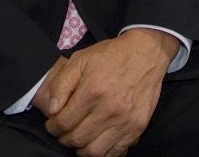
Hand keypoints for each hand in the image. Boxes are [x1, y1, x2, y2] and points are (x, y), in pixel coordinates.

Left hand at [35, 29, 177, 156]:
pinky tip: (97, 141)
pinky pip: (116, 152)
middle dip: (64, 138)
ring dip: (82, 149)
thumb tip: (52, 109)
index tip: (54, 124)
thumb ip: (61, 84)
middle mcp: (109, 109)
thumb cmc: (113, 55)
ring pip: (95, 151)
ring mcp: (125, 120)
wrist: (146, 52)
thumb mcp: (81, 59)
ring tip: (80, 138)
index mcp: (93, 91)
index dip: (53, 127)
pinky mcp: (137, 126)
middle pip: (77, 139)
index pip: (64, 123)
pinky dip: (103, 152)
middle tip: (64, 132)